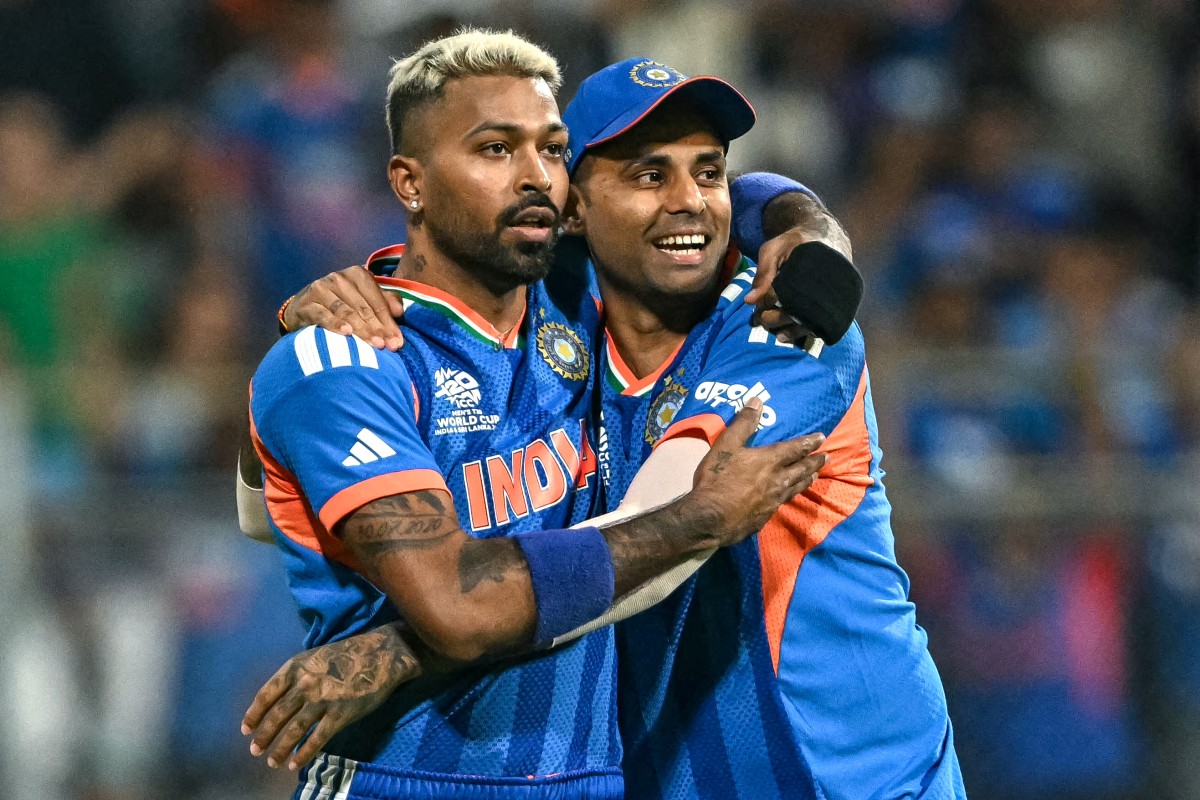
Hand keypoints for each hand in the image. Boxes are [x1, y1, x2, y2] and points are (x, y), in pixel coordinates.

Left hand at [242, 623, 422, 769]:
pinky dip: (304, 753)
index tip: (246, 729)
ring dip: (280, 749)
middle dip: (264, 736)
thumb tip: (278, 700)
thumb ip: (296, 676)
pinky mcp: (340, 715)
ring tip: (272, 761)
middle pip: (277, 715)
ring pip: (294, 730)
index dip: (253, 714)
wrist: (380, 655)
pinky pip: (317, 739)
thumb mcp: (313, 657)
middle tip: (255, 750)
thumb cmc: (346, 655)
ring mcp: (322, 700)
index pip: (266, 695)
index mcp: (295, 668)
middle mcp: (305, 684)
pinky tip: (295, 763)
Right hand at [284, 265, 405, 349]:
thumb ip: (384, 303)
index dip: (388, 321)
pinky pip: (323, 314)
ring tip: (375, 344)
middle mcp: (339, 278)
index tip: (398, 341)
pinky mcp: (306, 303)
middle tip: (389, 346)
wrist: (303, 309)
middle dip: (379, 328)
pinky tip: (346, 333)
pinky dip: (335, 324)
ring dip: (362, 329)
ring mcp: (321, 289)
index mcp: (357, 274)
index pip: (377, 300)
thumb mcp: (363, 300)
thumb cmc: (340, 305)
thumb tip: (400, 312)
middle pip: (363, 307)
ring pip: (346, 312)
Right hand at [689, 398, 825, 545]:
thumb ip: (744, 424)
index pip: (795, 448)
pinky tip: (787, 498)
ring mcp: (773, 501)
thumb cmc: (718, 479)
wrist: (711, 518)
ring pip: (796, 487)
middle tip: (827, 457)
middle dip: (815, 462)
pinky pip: (783, 503)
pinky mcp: (765, 516)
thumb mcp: (726, 445)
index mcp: (769, 461)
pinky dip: (790, 496)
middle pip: (802, 469)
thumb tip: (758, 401)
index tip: (822, 438)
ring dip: (807, 479)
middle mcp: (777, 480)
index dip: (809, 442)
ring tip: (815, 476)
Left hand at [747, 200, 853, 343]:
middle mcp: (821, 286)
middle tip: (761, 318)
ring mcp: (830, 298)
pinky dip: (800, 332)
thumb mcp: (774, 250)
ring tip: (776, 331)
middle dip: (773, 318)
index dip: (766, 302)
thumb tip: (749, 301)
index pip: (781, 294)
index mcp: (806, 269)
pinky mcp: (834, 306)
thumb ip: (763, 273)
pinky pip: (817, 326)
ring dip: (787, 329)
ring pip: (806, 323)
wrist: (827, 239)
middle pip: (793, 312)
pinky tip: (786, 334)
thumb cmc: (795, 244)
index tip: (757, 305)